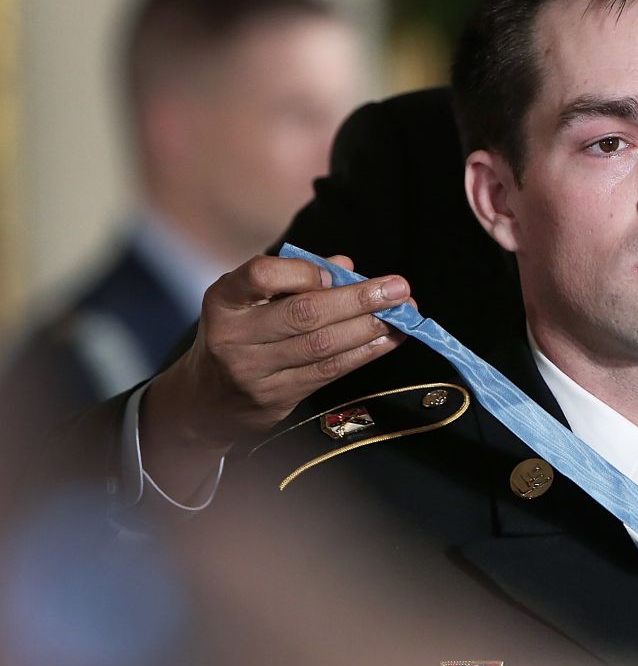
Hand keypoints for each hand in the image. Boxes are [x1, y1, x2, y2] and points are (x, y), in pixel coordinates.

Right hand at [141, 254, 410, 494]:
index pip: (263, 275)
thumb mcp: (250, 301)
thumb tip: (345, 265)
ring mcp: (254, 370)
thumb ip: (295, 278)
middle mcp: (234, 335)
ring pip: (322, 345)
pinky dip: (364, 352)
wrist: (206, 400)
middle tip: (399, 289)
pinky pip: (329, 371)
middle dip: (359, 299)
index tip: (336, 272)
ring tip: (404, 314)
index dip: (305, 272)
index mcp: (225, 299)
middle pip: (304, 313)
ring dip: (370, 327)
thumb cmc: (239, 333)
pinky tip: (388, 339)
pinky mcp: (277, 396)